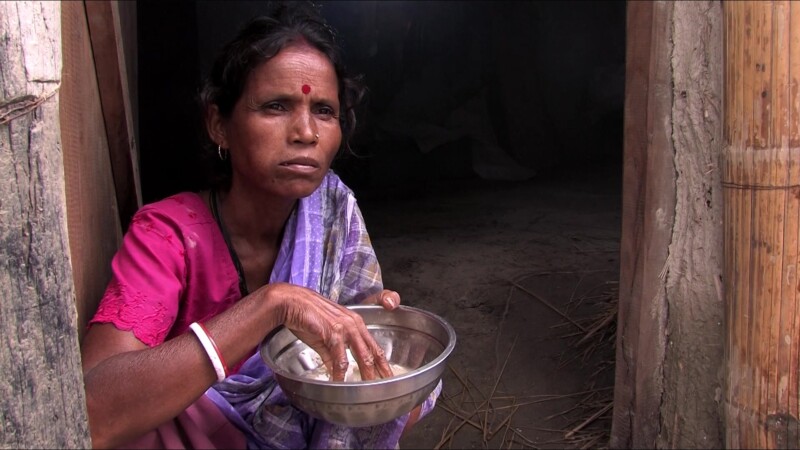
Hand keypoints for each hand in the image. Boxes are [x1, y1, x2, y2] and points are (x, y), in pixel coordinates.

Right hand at [263, 282, 392, 380]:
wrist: (291, 302)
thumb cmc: (306, 316)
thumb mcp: (324, 337)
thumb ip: (332, 354)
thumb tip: (336, 372)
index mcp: (355, 323)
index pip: (374, 346)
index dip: (382, 362)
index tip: (387, 376)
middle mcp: (354, 324)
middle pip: (372, 353)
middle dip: (379, 372)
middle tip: (385, 388)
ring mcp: (345, 328)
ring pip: (362, 356)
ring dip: (364, 375)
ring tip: (366, 390)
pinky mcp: (333, 332)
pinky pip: (340, 358)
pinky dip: (340, 373)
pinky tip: (339, 382)